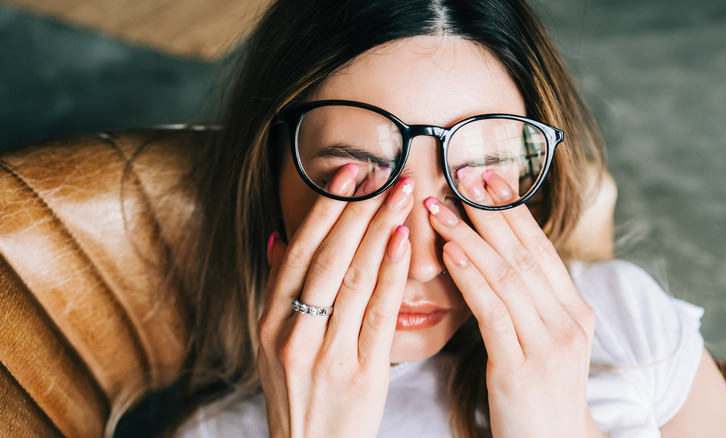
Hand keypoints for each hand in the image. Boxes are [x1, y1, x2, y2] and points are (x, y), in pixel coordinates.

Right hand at [256, 165, 413, 437]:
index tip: (348, 173)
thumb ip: (278, 290)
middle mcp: (292, 335)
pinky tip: (403, 242)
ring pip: (353, 280)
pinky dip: (391, 273)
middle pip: (327, 258)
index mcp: (269, 322)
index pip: (298, 252)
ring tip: (400, 194)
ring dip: (378, 230)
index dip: (324, 209)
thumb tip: (279, 237)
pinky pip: (378, 314)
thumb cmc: (298, 393)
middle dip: (356, 210)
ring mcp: (325, 355)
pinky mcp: (360, 374)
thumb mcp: (273, 344)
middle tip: (383, 171)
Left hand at [424, 170, 603, 437]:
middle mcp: (568, 322)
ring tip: (438, 208)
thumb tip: (495, 259)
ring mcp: (549, 345)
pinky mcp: (522, 368)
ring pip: (506, 277)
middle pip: (523, 253)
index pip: (539, 249)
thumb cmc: (539, 394)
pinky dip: (471, 278)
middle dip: (488, 211)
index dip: (511, 211)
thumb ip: (528, 302)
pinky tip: (449, 254)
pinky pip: (493, 313)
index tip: (484, 177)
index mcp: (574, 311)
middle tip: (459, 175)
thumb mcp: (543, 342)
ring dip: (468, 237)